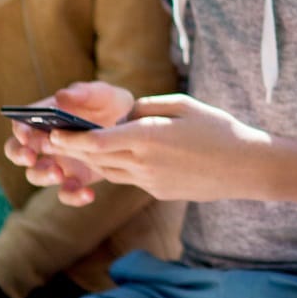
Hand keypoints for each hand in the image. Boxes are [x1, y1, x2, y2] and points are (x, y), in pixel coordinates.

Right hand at [4, 81, 134, 206]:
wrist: (135, 128)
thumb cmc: (111, 105)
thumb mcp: (104, 95)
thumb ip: (84, 92)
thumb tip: (61, 95)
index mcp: (45, 118)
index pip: (21, 124)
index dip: (19, 130)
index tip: (26, 136)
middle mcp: (45, 142)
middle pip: (17, 152)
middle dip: (19, 155)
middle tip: (32, 157)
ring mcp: (58, 162)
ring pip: (36, 175)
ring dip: (43, 176)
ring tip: (59, 174)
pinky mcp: (75, 180)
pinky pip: (66, 193)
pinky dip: (73, 196)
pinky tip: (89, 194)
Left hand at [45, 93, 264, 202]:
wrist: (246, 168)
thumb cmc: (219, 130)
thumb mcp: (184, 105)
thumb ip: (147, 107)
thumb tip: (124, 116)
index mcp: (148, 138)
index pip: (96, 142)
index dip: (70, 139)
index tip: (52, 132)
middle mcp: (144, 164)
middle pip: (96, 158)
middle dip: (72, 149)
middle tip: (50, 140)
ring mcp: (150, 182)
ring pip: (110, 171)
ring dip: (92, 160)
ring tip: (76, 149)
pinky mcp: (159, 193)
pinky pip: (130, 179)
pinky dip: (118, 167)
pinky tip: (116, 157)